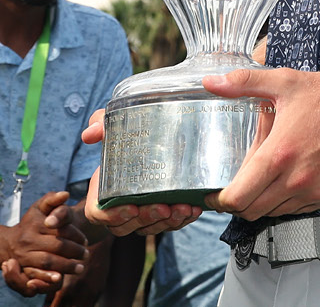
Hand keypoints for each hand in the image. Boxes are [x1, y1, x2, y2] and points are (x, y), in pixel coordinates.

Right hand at [0, 191, 84, 296]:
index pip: (61, 230)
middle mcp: (28, 240)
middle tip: (86, 254)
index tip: (86, 241)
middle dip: (75, 252)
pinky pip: (35, 274)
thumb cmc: (32, 222)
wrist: (9, 242)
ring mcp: (23, 255)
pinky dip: (47, 278)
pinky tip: (59, 279)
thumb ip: (52, 200)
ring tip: (80, 267)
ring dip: (66, 266)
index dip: (77, 236)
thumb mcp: (40, 208)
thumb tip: (65, 194)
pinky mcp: (21, 268)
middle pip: (57, 247)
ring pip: (48, 262)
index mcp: (35, 224)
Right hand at [79, 111, 202, 236]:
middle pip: (127, 225)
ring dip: (167, 222)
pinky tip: (194, 209)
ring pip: (149, 228)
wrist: (154, 139)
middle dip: (146, 219)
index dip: (113, 215)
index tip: (132, 208)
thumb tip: (90, 134)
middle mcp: (119, 207)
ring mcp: (141, 213)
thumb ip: (101, 125)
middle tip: (164, 208)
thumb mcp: (114, 127)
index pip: (98, 214)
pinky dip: (182, 220)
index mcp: (101, 192)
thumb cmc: (128, 138)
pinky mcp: (161, 214)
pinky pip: (169, 224)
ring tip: (184, 208)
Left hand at [201, 66, 319, 220]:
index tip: (213, 193)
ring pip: (273, 213)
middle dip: (237, 203)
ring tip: (261, 180)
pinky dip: (285, 201)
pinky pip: (296, 209)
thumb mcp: (285, 82)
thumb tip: (211, 82)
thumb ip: (243, 83)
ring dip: (261, 202)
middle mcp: (295, 179)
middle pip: (251, 212)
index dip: (218, 200)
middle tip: (233, 188)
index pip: (237, 198)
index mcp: (279, 154)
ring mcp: (314, 191)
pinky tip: (286, 179)